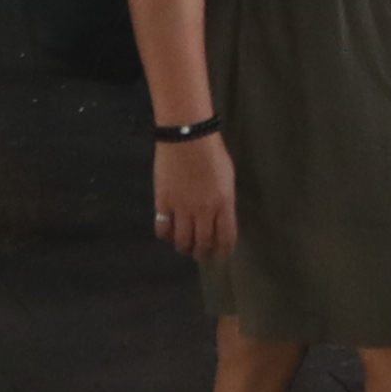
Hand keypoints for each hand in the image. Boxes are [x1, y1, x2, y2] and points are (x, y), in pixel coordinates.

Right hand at [154, 128, 237, 261]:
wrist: (187, 136)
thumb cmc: (212, 153)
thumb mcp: (227, 178)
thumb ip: (224, 201)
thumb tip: (220, 218)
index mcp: (224, 204)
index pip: (226, 238)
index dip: (223, 251)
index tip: (220, 254)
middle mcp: (204, 211)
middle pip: (203, 243)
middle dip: (203, 253)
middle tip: (200, 254)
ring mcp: (182, 208)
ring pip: (182, 241)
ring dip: (184, 247)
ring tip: (185, 246)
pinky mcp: (163, 203)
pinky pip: (163, 229)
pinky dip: (166, 235)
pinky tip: (169, 232)